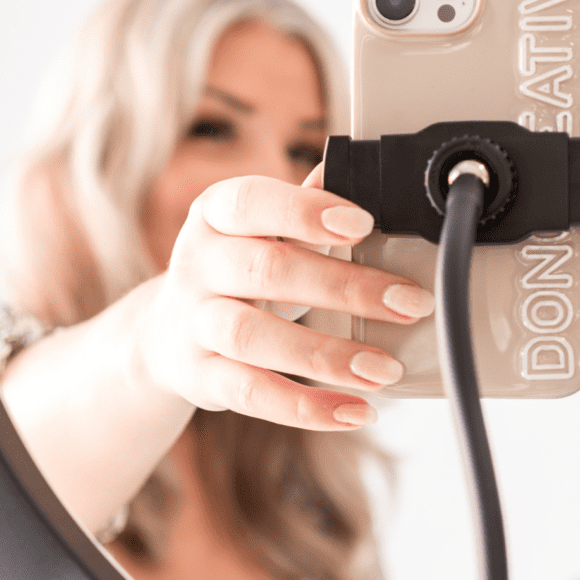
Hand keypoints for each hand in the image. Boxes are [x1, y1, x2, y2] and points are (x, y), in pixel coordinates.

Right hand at [137, 167, 433, 430]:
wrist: (169, 332)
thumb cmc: (237, 270)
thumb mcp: (259, 229)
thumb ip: (304, 207)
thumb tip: (357, 168)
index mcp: (216, 214)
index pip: (251, 202)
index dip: (305, 211)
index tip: (363, 224)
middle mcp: (198, 263)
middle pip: (269, 271)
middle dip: (346, 288)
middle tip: (410, 304)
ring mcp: (193, 322)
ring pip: (256, 336)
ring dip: (327, 355)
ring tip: (384, 368)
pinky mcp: (198, 375)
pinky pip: (251, 393)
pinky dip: (305, 407)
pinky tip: (355, 411)